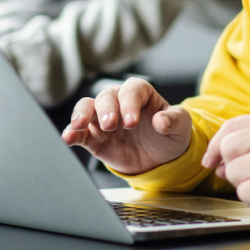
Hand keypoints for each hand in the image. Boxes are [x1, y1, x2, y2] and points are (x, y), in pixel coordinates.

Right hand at [61, 77, 191, 174]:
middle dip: (106, 108)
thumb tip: (161, 120)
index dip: (130, 102)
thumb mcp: (181, 128)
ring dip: (82, 114)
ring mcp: (104, 118)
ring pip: (87, 107)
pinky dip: (71, 132)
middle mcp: (119, 102)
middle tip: (110, 124)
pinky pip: (79, 131)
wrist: (159, 159)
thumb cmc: (169, 136)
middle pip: (106, 96)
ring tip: (79, 125)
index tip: (132, 121)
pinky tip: (68, 137)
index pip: (132, 90)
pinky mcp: (94, 137)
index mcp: (141, 94)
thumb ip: (174, 120)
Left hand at [200, 111, 249, 219]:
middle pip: (227, 148)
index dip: (214, 146)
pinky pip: (242, 191)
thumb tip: (210, 160)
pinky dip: (249, 196)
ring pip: (232, 171)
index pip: (230, 127)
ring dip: (241, 182)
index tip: (211, 160)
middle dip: (230, 164)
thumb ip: (236, 141)